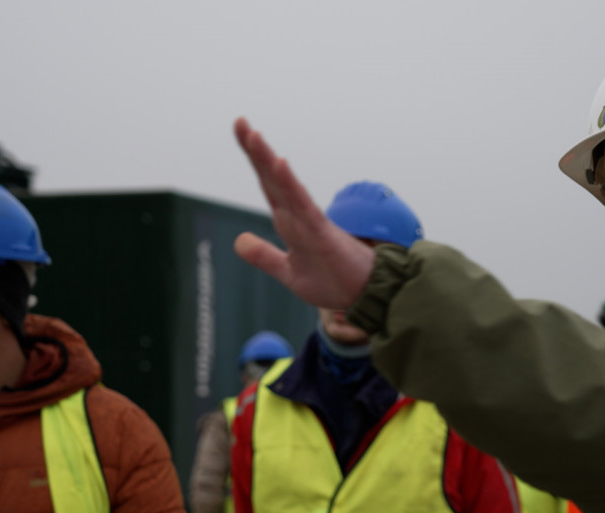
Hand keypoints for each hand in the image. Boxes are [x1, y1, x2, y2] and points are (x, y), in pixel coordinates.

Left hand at [233, 117, 376, 309]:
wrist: (366, 298)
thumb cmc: (334, 283)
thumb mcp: (289, 272)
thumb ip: (264, 256)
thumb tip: (238, 240)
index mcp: (290, 222)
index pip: (268, 184)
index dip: (255, 159)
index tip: (242, 130)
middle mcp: (299, 216)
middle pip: (273, 178)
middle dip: (255, 150)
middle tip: (239, 121)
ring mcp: (310, 222)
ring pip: (285, 186)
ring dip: (268, 161)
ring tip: (252, 135)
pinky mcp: (322, 233)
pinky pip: (304, 205)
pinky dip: (291, 185)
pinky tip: (280, 164)